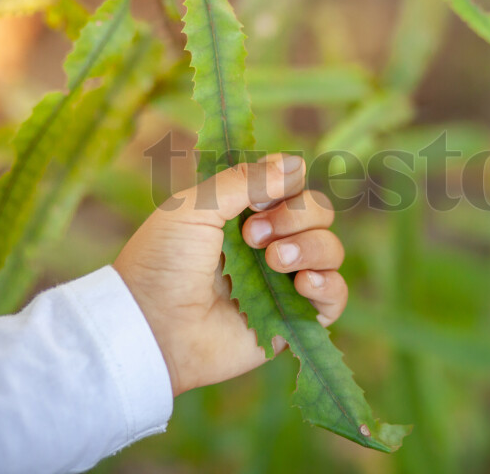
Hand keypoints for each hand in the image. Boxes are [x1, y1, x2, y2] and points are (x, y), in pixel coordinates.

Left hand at [113, 154, 346, 396]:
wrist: (153, 327)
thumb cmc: (163, 264)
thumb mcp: (195, 207)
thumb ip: (245, 180)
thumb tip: (297, 162)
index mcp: (246, 214)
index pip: (294, 186)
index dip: (286, 185)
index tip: (258, 199)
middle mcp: (272, 244)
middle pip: (319, 212)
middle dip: (296, 216)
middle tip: (253, 236)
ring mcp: (285, 281)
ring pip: (331, 249)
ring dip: (309, 247)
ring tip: (273, 262)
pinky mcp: (295, 318)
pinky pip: (336, 296)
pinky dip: (328, 285)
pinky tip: (302, 284)